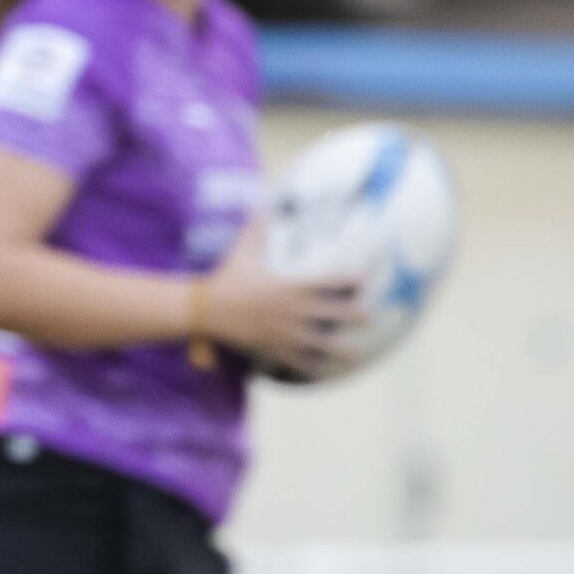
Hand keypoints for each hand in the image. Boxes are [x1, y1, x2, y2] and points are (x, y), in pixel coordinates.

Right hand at [200, 220, 362, 377]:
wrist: (205, 310)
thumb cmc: (227, 278)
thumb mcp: (243, 251)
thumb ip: (257, 229)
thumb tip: (261, 203)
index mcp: (294, 286)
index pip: (335, 281)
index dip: (354, 278)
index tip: (366, 278)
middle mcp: (297, 310)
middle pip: (340, 314)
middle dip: (358, 316)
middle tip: (368, 318)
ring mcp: (288, 332)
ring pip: (327, 344)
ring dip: (343, 348)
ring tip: (354, 351)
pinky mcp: (276, 350)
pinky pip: (302, 363)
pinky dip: (315, 368)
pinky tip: (324, 370)